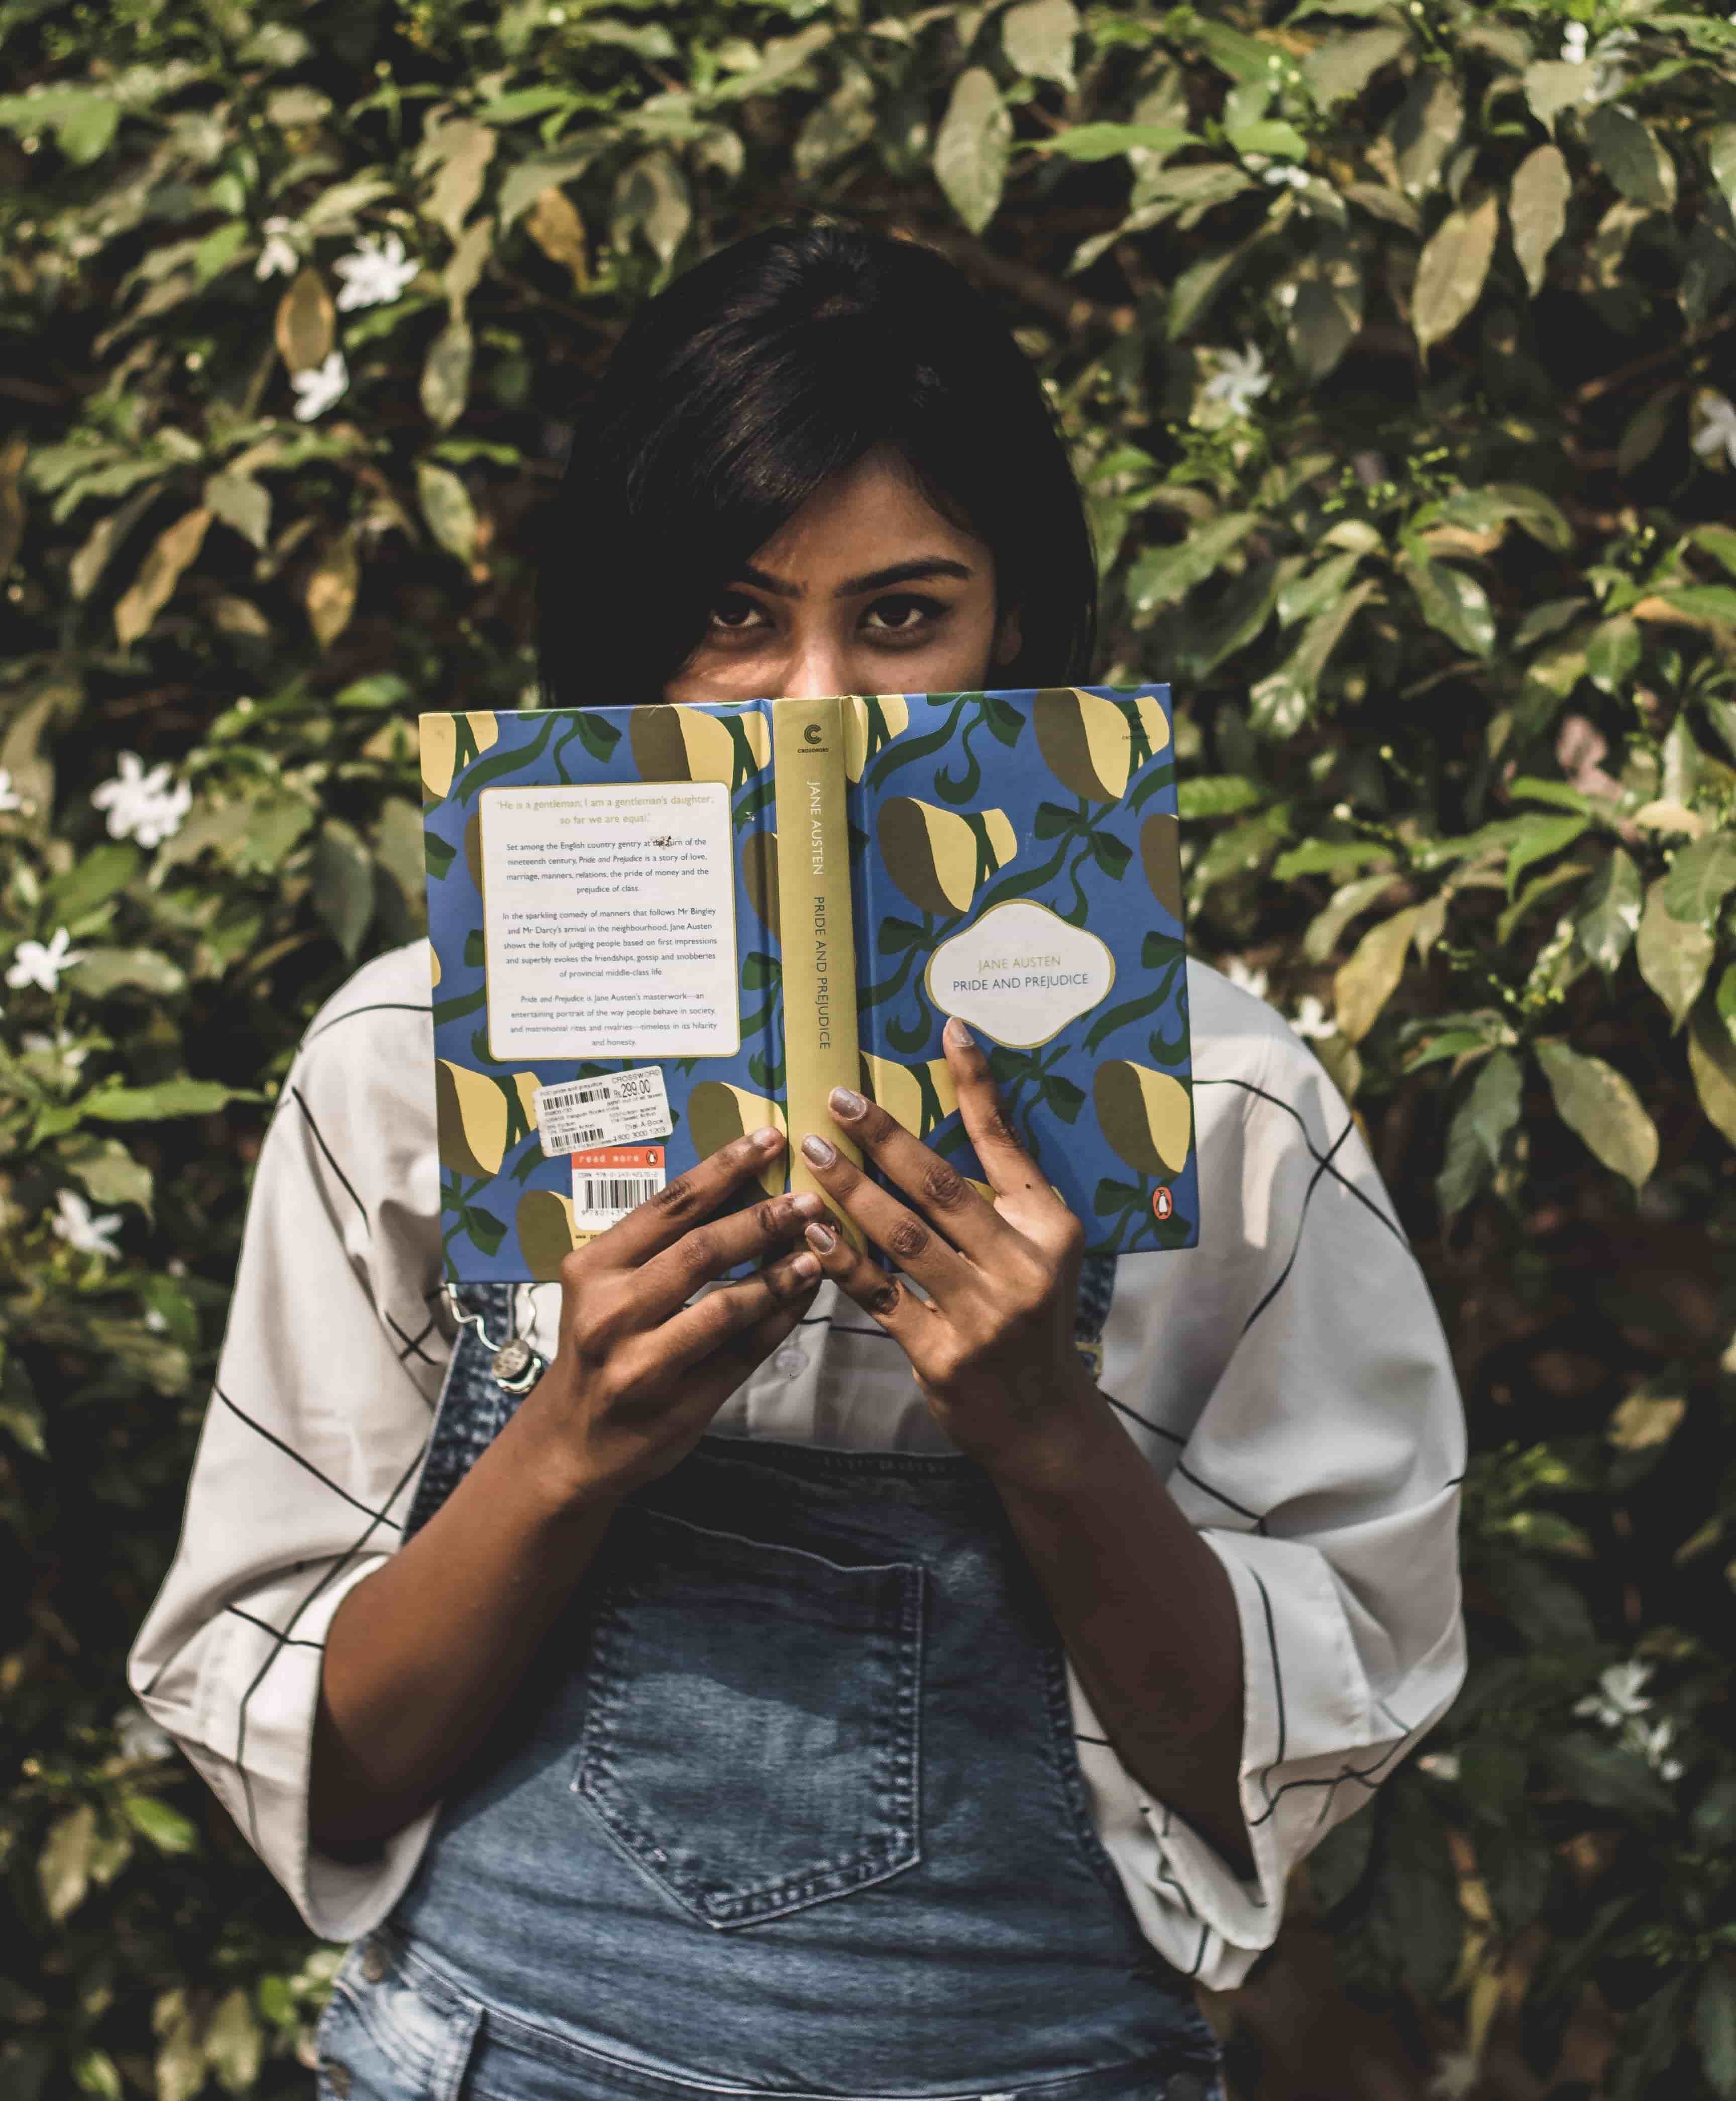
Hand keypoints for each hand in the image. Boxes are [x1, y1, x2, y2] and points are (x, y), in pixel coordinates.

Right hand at [521, 1128, 823, 1506]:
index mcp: (592, 1268)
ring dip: (779, 1274)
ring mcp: (641, 1363)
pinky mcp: (676, 1405)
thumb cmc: (597, 1351)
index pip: (668, 1206)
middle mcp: (610, 1312)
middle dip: (764, 1219)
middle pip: (702, 1250)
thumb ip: (660, 1248)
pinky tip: (804, 1297)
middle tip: (811, 1199)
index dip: (724, 1169)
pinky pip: (742, 1354)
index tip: (769, 1139)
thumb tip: (742, 1191)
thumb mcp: (604, 1289)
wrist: (567, 1445)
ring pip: (726, 1306)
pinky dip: (778, 1320)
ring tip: (819, 1250)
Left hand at [794, 1018, 1103, 1487]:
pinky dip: (842, 1258)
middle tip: (837, 1099)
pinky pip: (879, 1293)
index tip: (947, 1029)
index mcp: (1050, 1227)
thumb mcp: (1038, 1245)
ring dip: (851, 1191)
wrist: (1040, 1418)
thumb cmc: (1030, 1315)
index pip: (1006, 1142)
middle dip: (884, 1138)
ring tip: (811, 1154)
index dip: (975, 1085)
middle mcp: (1022, 1266)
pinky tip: (811, 1228)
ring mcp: (982, 1313)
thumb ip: (1002, 1186)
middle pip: (940, 1187)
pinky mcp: (941, 1353)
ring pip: (903, 1237)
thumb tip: (966, 1103)